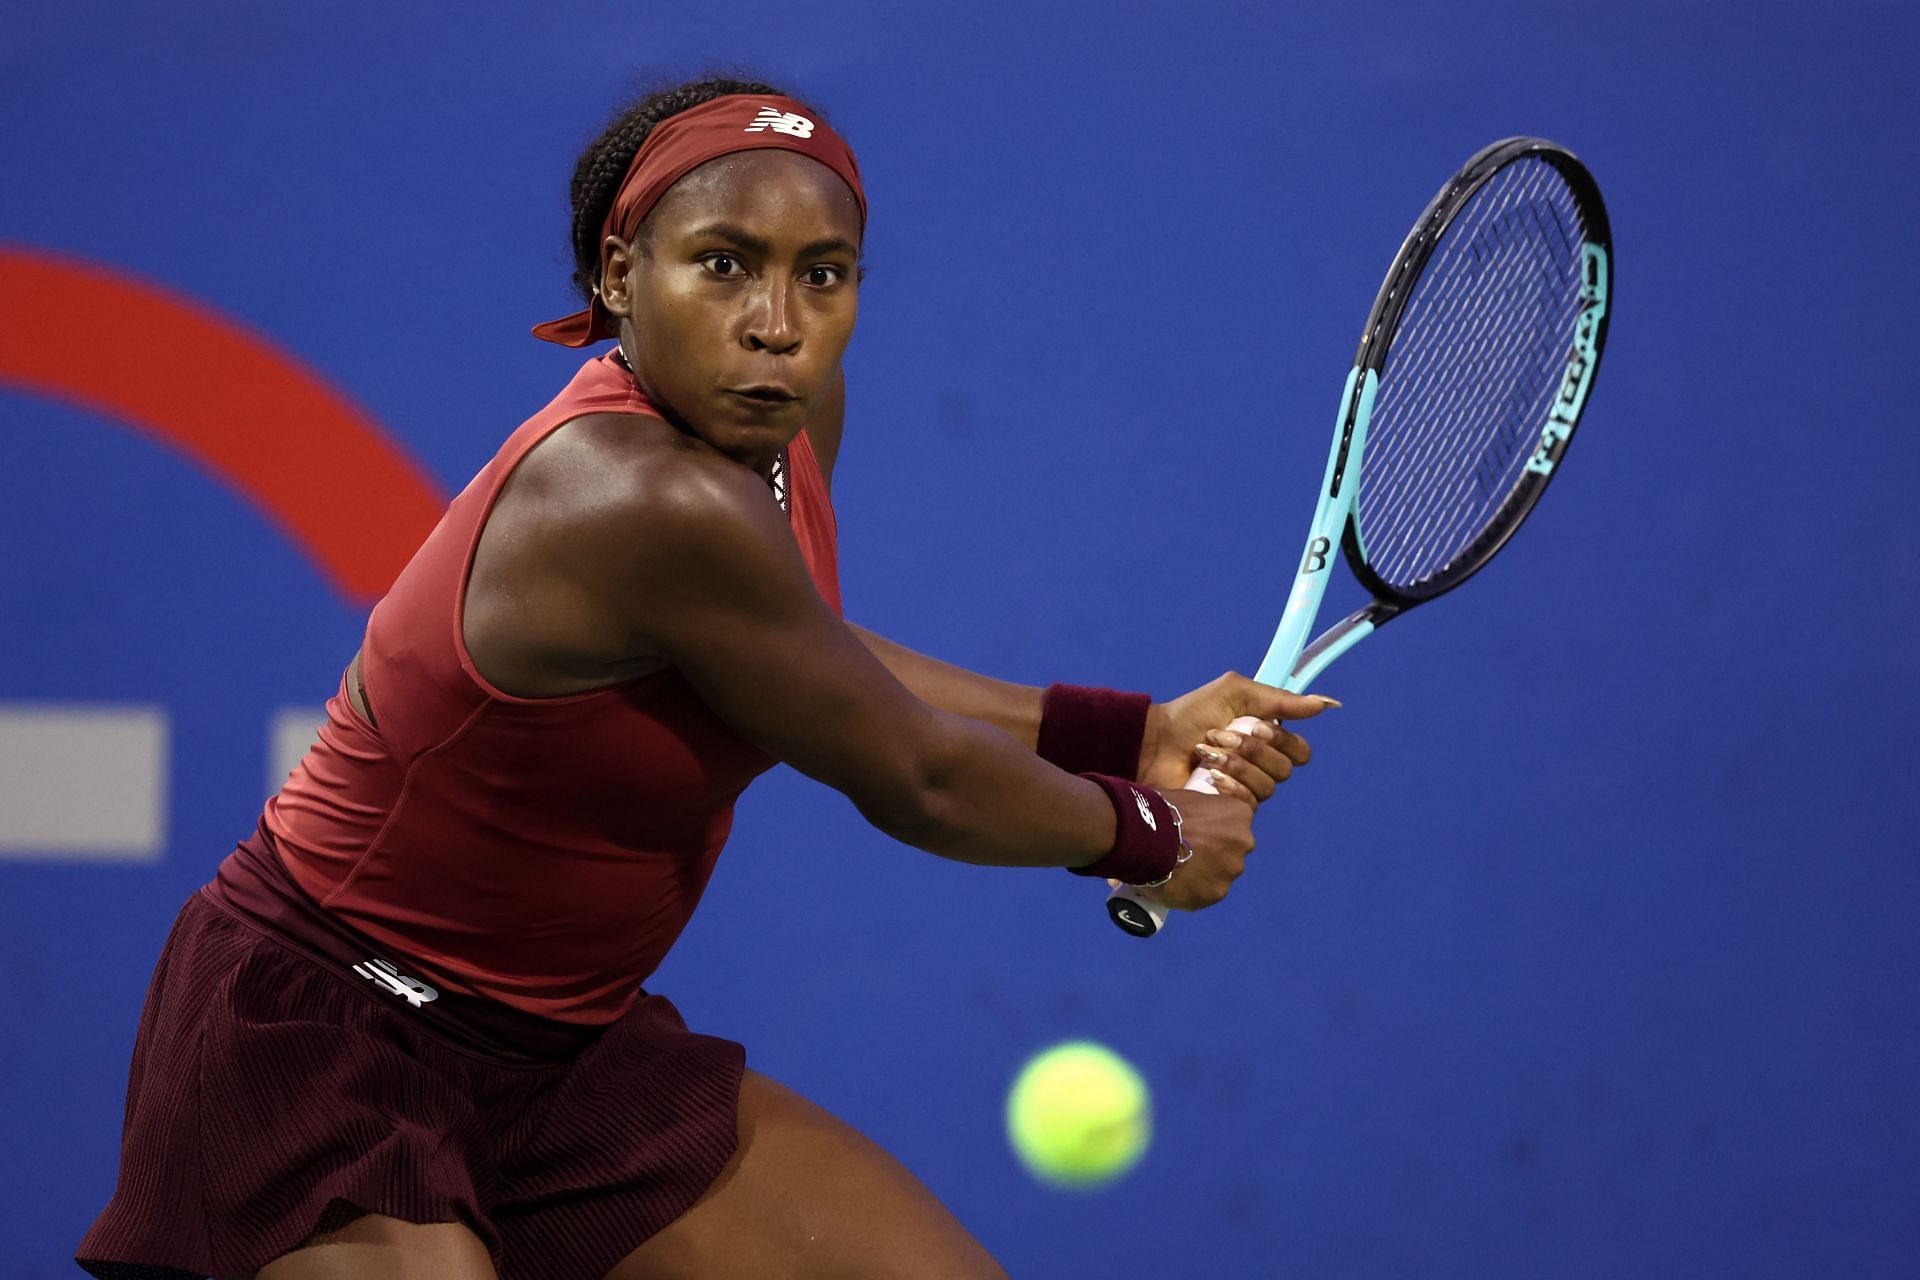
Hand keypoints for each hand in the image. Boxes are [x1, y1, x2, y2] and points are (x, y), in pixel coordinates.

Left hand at [1138, 672, 1333, 801]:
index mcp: (1266, 739)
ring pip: (1269, 787)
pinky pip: (1250, 803)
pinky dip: (1232, 786)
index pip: (1299, 751)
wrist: (1154, 742)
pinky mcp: (1229, 808)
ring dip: (1237, 765)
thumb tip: (1327, 703)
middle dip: (1254, 750)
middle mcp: (1260, 766)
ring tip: (1207, 753)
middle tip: (1223, 736)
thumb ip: (1281, 700)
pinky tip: (1210, 776)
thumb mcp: (1235, 694)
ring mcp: (1245, 789)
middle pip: (1286, 769)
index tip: (1256, 726)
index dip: (1282, 741)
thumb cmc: (1190, 715)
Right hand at [1144, 788, 1255, 911]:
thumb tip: (1193, 821)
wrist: (1145, 837)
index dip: (1213, 829)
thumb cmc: (1161, 809)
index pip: (1234, 824)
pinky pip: (1205, 893)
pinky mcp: (1216, 894)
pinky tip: (1173, 885)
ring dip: (1204, 874)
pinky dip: (1192, 891)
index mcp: (1239, 814)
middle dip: (1214, 853)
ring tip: (1176, 871)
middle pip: (1231, 851)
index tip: (1196, 833)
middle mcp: (1244, 843)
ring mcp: (1231, 870)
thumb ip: (1200, 813)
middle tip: (1186, 853)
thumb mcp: (1187, 798)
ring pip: (1220, 874)